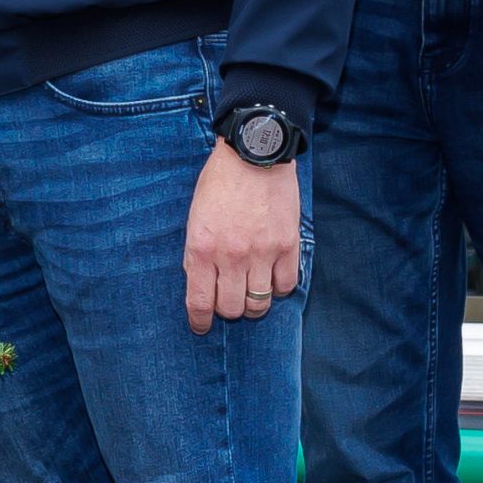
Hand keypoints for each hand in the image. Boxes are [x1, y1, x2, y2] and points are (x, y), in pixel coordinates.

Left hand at [183, 145, 302, 334]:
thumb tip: (200, 283)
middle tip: (228, 300)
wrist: (254, 155)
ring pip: (259, 304)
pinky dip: (278, 289)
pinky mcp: (287, 246)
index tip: (201, 327)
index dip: (200, 321)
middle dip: (227, 310)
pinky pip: (286, 286)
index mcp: (201, 249)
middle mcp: (230, 257)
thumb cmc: (219, 183)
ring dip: (253, 304)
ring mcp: (262, 253)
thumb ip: (196, 253)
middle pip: (230, 308)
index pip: (199, 302)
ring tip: (250, 293)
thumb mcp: (194, 218)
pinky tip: (271, 279)